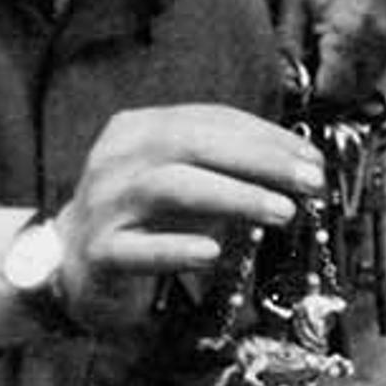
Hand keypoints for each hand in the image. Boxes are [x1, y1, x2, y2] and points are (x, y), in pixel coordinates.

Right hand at [49, 101, 324, 332]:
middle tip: (309, 181)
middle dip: (259, 160)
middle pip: (191, 144)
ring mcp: (105, 205)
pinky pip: (138, 250)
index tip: (312, 158)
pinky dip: (177, 249)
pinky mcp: (99, 254)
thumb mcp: (184, 180)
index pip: (209, 120)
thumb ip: (229, 168)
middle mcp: (117, 159)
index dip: (266, 136)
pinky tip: (213, 253)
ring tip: (282, 212)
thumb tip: (300, 167)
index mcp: (138, 130)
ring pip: (170, 188)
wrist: (73, 265)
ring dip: (233, 197)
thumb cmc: (143, 218)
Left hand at [280, 0, 385, 104]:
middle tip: (320, 73)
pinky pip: (381, 62)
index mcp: (345, 36)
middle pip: (356, 92)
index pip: (334, 91)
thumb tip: (287, 79)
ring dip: (352, 77)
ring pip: (371, 80)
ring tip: (334, 55)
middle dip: (336, 89)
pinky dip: (364, 62)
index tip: (307, 84)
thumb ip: (288, 45)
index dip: (317, 92)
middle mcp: (373, 42)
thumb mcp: (294, 3)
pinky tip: (350, 44)